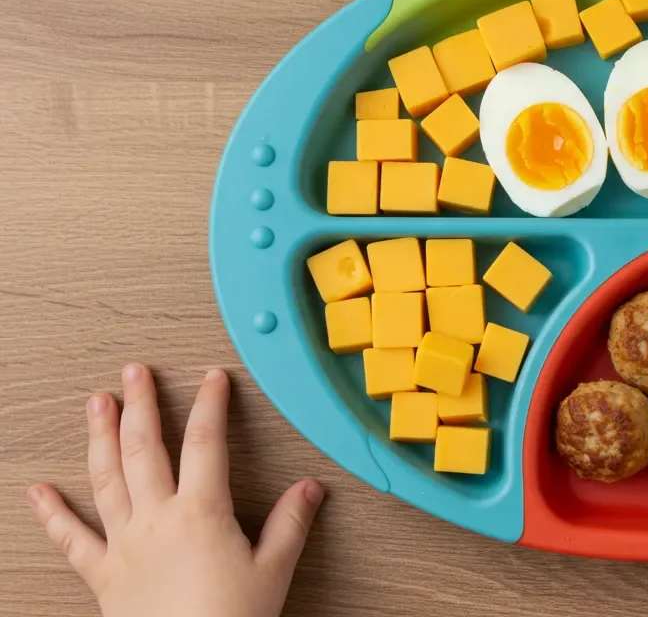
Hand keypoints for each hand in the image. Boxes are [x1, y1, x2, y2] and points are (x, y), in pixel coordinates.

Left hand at [27, 364, 323, 616]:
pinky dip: (52, 514)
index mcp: (202, 513)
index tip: (212, 378)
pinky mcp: (103, 575)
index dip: (210, 405)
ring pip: (106, 479)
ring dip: (99, 437)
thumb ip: (290, 525)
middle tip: (134, 373)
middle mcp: (157, 520)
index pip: (206, 443)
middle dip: (140, 405)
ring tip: (96, 404)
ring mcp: (124, 544)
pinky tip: (37, 492)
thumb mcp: (273, 571)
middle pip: (145, 449)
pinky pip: (72, 539)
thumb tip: (309, 488)